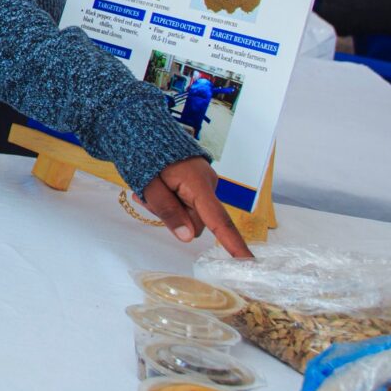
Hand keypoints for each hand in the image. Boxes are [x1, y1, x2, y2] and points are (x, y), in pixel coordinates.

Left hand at [137, 159, 252, 257]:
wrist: (143, 128)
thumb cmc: (145, 154)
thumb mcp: (149, 186)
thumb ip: (168, 212)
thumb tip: (188, 238)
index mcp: (199, 184)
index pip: (219, 220)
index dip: (233, 244)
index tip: (248, 263)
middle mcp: (208, 184)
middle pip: (197, 221)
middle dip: (173, 217)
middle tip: (145, 198)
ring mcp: (205, 183)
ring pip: (189, 214)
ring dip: (169, 209)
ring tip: (148, 190)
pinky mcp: (198, 183)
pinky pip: (187, 203)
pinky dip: (171, 201)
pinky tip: (156, 189)